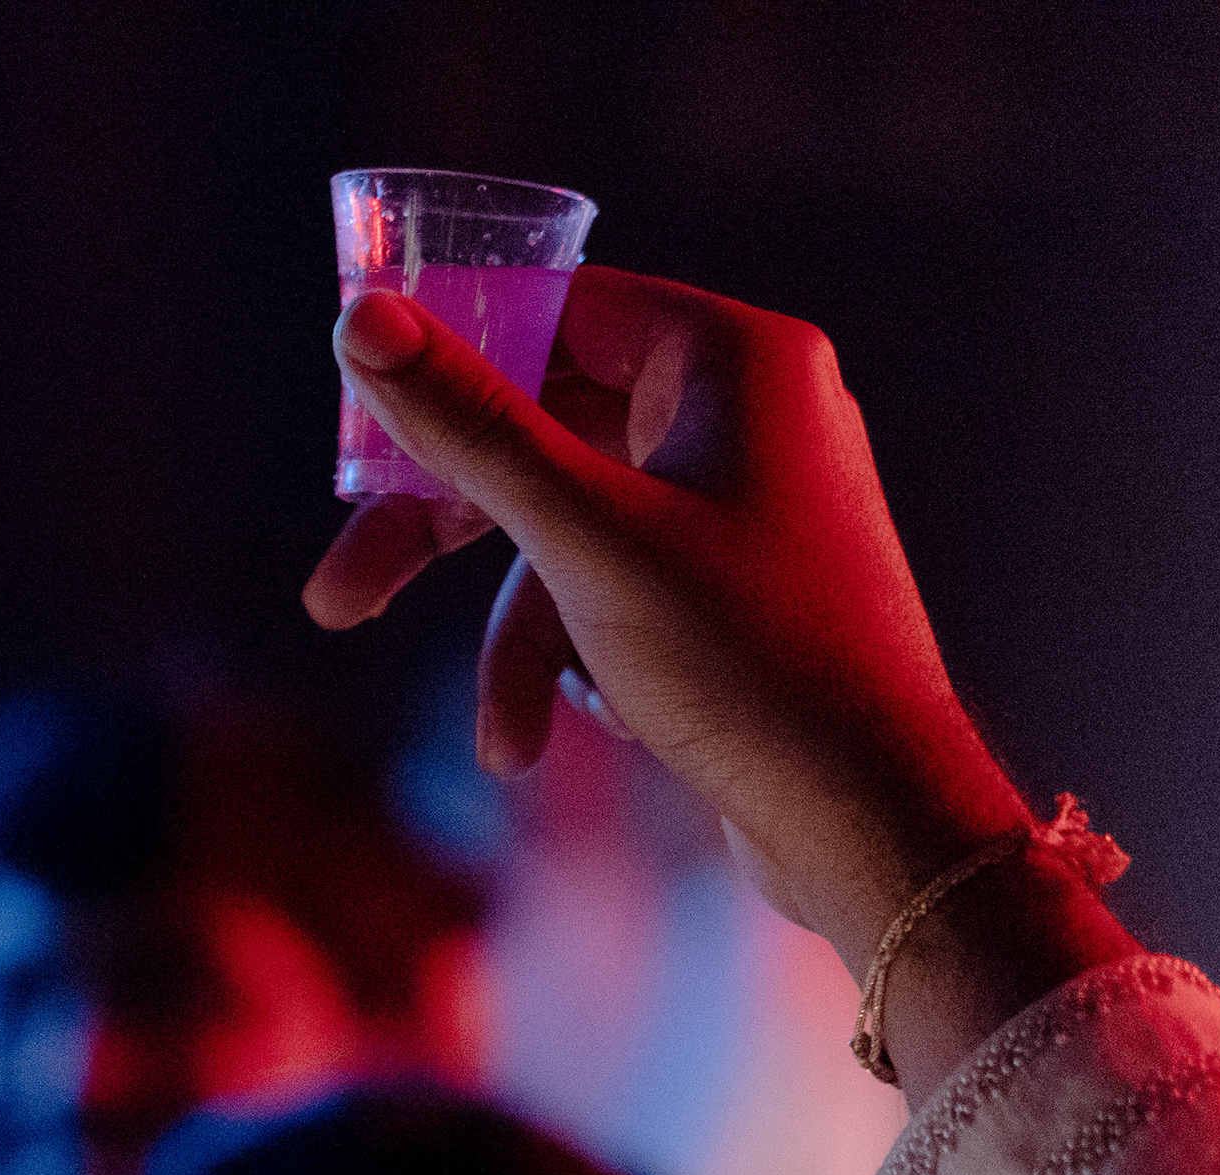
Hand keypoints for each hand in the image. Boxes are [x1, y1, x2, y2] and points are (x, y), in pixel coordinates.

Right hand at [301, 268, 1028, 960]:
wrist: (880, 822)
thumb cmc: (752, 663)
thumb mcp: (583, 540)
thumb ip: (468, 427)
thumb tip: (360, 318)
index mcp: (735, 359)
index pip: (559, 308)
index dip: (451, 359)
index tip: (359, 424)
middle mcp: (751, 413)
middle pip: (545, 430)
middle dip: (442, 532)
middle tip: (340, 596)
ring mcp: (746, 504)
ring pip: (571, 531)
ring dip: (517, 640)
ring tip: (505, 744)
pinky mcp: (738, 591)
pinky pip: (618, 589)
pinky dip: (578, 661)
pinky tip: (585, 735)